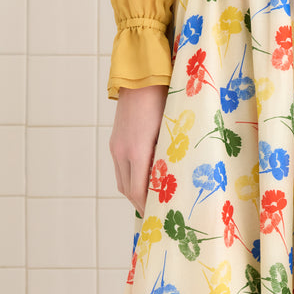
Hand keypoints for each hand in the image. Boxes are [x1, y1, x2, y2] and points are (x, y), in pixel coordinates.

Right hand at [109, 85, 168, 216]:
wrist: (142, 77)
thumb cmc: (164, 100)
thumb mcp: (172, 130)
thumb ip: (171, 156)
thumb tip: (178, 178)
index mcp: (137, 151)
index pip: (139, 191)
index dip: (148, 207)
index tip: (160, 217)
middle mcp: (122, 151)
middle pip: (127, 190)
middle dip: (141, 204)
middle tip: (158, 215)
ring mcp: (116, 145)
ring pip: (122, 180)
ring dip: (135, 193)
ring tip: (152, 200)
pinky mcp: (115, 140)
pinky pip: (121, 167)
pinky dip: (131, 178)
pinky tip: (145, 179)